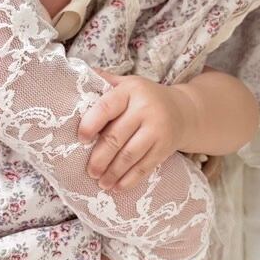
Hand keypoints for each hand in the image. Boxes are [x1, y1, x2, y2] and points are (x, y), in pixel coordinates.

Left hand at [78, 68, 190, 190]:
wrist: (185, 110)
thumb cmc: (145, 98)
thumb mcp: (128, 84)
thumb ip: (105, 82)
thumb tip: (75, 73)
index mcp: (131, 91)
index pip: (107, 106)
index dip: (91, 124)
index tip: (81, 139)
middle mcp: (145, 109)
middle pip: (117, 137)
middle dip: (100, 157)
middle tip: (89, 171)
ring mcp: (157, 129)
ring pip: (130, 155)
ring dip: (113, 172)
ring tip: (100, 182)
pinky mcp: (165, 147)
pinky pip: (145, 166)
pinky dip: (130, 179)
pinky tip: (118, 187)